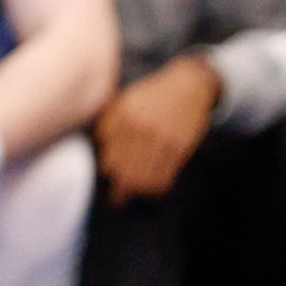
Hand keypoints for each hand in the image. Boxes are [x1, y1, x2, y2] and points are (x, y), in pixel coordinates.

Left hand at [95, 55, 218, 200]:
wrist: (187, 84)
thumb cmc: (150, 95)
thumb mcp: (122, 101)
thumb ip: (107, 124)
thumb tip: (98, 151)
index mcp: (120, 116)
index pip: (106, 154)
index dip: (105, 171)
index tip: (105, 180)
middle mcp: (138, 128)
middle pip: (122, 171)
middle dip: (118, 190)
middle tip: (116, 201)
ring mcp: (160, 137)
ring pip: (142, 177)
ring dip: (136, 192)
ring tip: (133, 197)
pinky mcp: (180, 146)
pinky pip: (164, 176)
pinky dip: (157, 188)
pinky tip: (152, 191)